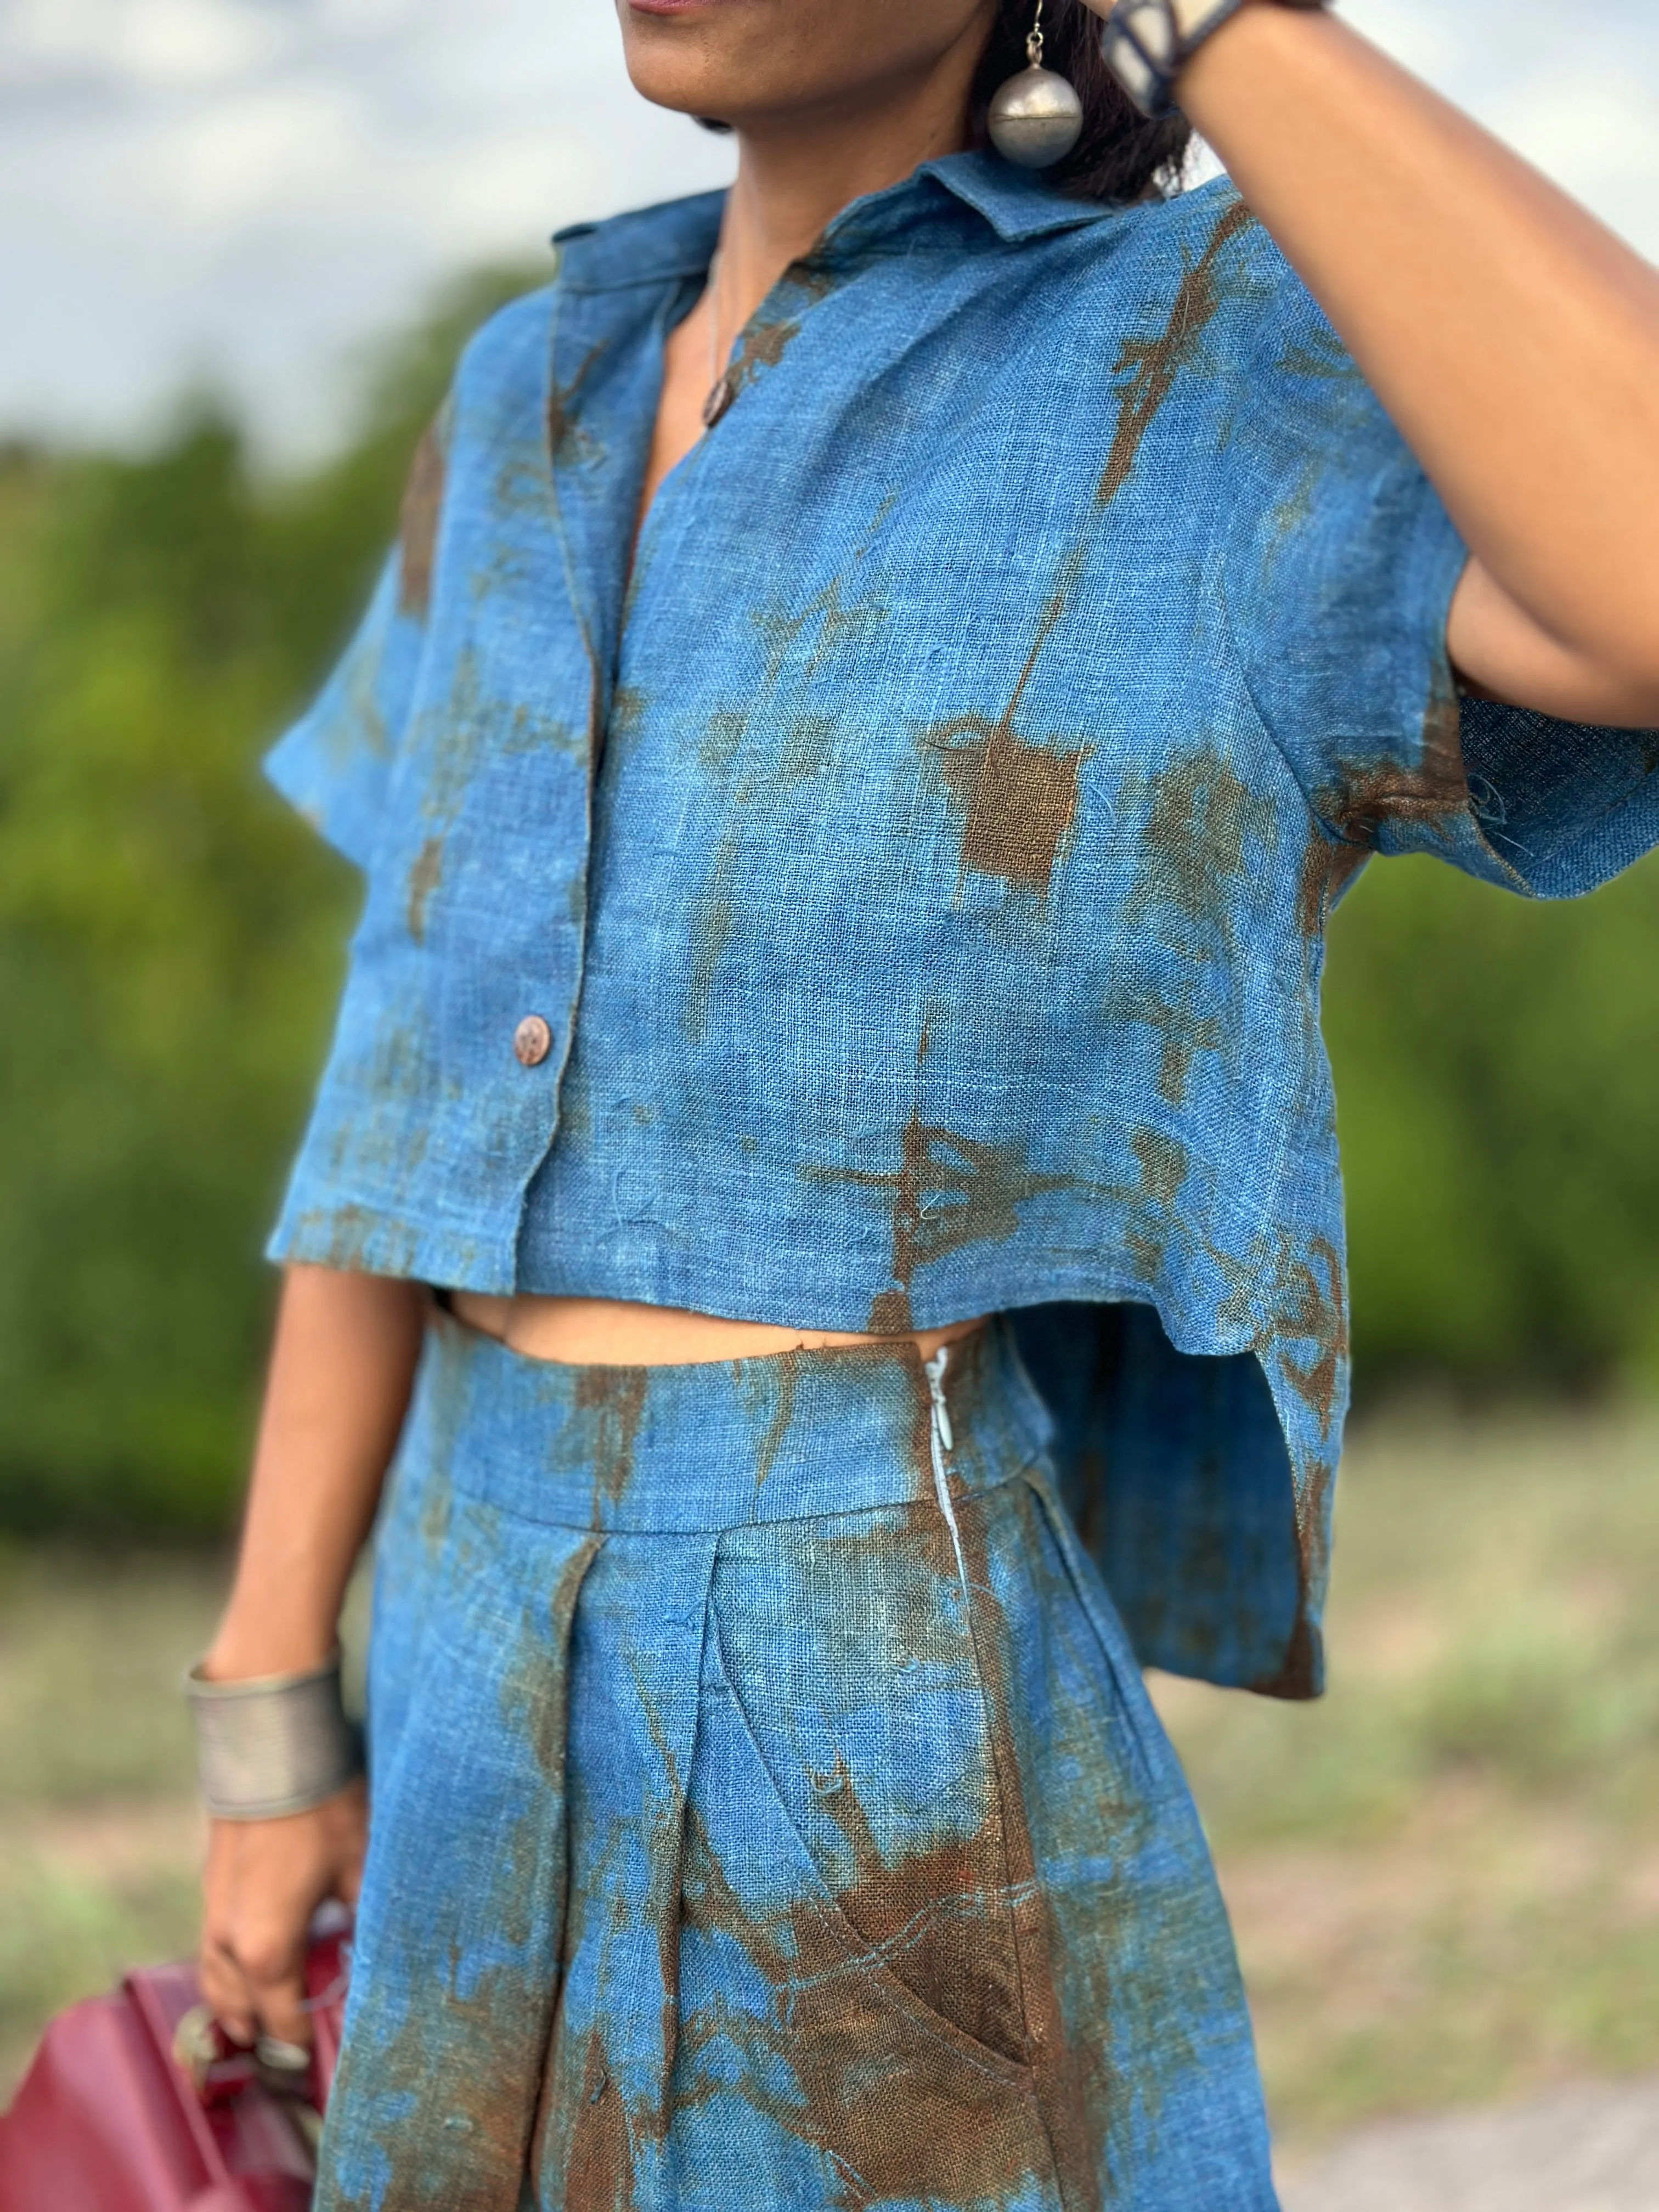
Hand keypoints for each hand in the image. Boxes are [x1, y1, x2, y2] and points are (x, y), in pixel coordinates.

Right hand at [198, 1778, 367, 2048]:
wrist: (272, 1755)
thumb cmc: (323, 1813)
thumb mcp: (361, 1871)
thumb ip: (367, 1922)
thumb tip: (386, 1956)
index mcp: (266, 1951)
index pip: (281, 2021)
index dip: (299, 2046)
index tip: (314, 2063)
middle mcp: (229, 1942)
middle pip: (239, 2010)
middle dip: (261, 2033)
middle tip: (284, 2050)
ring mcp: (213, 1914)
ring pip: (216, 1981)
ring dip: (234, 2006)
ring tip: (252, 2025)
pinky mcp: (210, 1888)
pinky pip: (211, 1950)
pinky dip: (224, 1971)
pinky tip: (244, 1965)